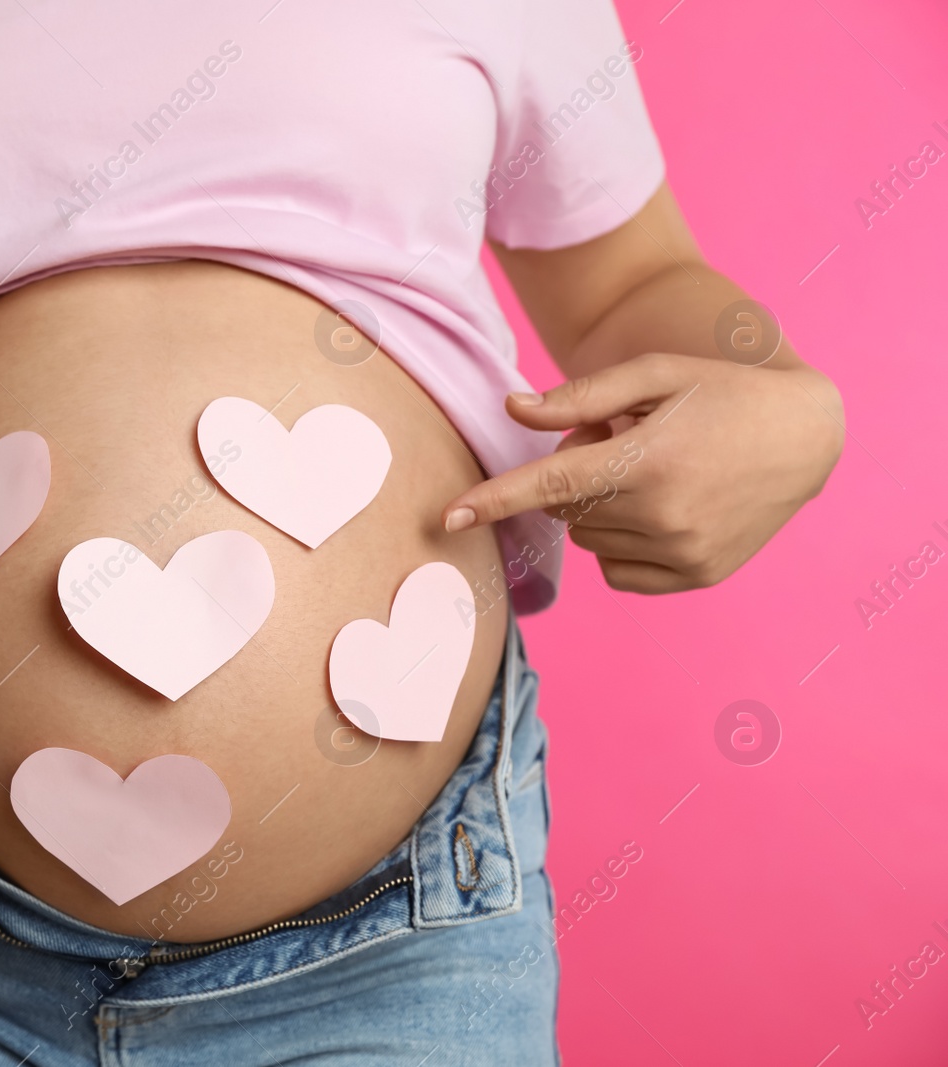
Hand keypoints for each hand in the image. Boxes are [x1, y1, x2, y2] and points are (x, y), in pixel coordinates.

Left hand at [441, 352, 843, 593]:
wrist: (806, 437)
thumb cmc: (722, 392)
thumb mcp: (655, 374)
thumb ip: (580, 396)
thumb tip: (511, 409)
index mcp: (650, 458)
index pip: (552, 485)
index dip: (495, 501)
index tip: (447, 517)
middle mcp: (665, 514)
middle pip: (567, 510)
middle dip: (575, 477)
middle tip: (624, 441)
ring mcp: (683, 552)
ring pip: (588, 540)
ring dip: (598, 509)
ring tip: (651, 470)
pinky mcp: (695, 576)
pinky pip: (617, 570)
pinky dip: (620, 542)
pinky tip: (659, 508)